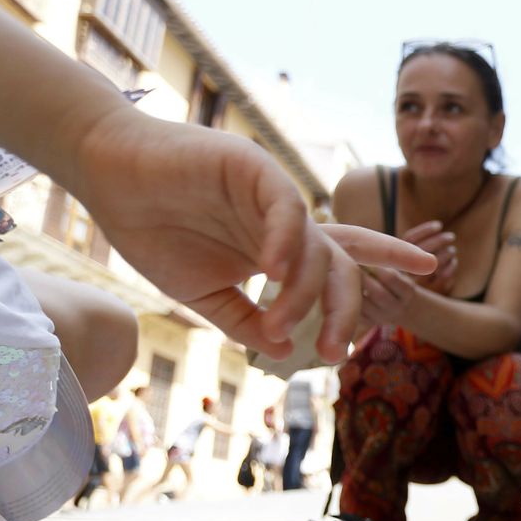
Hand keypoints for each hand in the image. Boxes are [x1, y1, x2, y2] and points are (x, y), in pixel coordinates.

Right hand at [71, 110, 436, 361]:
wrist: (106, 175)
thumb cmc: (152, 228)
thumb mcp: (203, 293)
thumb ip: (245, 319)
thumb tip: (280, 350)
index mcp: (283, 247)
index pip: (347, 262)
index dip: (387, 273)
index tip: (415, 297)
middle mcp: (289, 222)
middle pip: (344, 266)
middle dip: (349, 310)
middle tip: (337, 352)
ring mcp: (276, 194)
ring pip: (318, 248)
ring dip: (304, 294)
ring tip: (281, 322)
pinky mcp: (255, 168)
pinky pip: (289, 210)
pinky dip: (287, 244)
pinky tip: (274, 272)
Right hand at [400, 221, 459, 293]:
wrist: (402, 305)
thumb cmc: (407, 279)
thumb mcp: (405, 262)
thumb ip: (416, 247)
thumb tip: (437, 228)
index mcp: (394, 260)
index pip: (409, 239)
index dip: (425, 230)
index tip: (439, 225)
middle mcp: (403, 272)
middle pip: (424, 249)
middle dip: (440, 240)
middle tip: (451, 236)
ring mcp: (417, 284)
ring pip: (435, 263)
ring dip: (447, 253)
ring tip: (452, 250)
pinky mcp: (429, 293)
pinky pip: (444, 276)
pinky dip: (451, 267)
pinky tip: (453, 263)